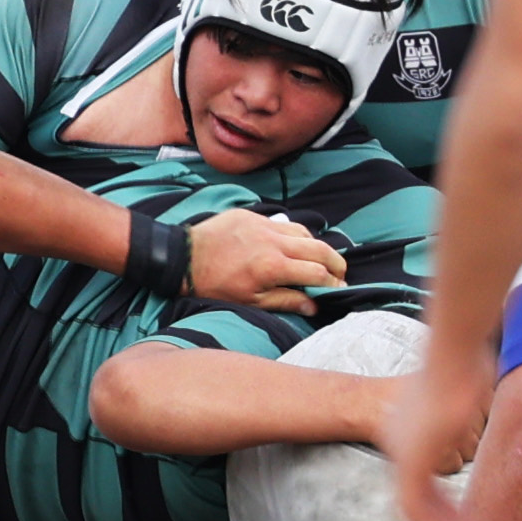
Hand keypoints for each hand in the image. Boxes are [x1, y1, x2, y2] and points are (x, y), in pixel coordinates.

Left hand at [182, 209, 345, 314]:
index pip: (317, 273)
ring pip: (304, 232)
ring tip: (318, 260)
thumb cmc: (212, 285)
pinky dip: (294, 235)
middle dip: (335, 262)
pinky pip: (283, 223)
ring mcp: (263, 224)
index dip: (332, 282)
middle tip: (340, 273)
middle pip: (319, 249)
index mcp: (272, 267)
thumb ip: (284, 301)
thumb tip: (313, 305)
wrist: (181, 258)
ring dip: (316, 247)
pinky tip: (293, 245)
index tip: (339, 289)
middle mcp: (273, 241)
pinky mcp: (252, 215)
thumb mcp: (248, 301)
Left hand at [387, 338, 496, 520]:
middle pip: (413, 491)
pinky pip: (416, 505)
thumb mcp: (469, 390)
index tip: (454, 512)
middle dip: (436, 516)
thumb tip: (490, 402)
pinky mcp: (412, 460)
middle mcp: (401, 442)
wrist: (453, 356)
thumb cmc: (466, 364)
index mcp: (411, 427)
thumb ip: (474, 406)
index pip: (418, 473)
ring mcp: (404, 453)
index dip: (436, 496)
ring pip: (413, 504)